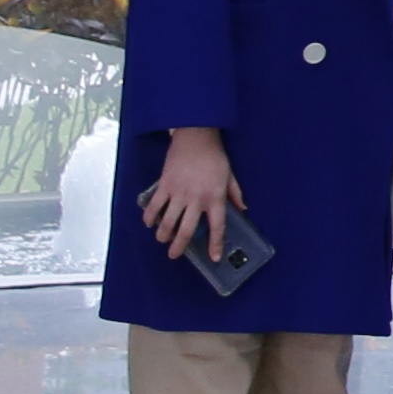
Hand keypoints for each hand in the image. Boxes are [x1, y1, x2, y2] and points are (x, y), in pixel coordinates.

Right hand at [140, 125, 241, 260]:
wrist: (196, 137)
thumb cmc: (215, 156)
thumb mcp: (230, 176)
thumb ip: (235, 194)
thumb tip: (243, 209)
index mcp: (215, 198)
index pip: (217, 227)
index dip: (215, 244)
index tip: (213, 257)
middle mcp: (197, 199)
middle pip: (187, 230)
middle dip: (179, 246)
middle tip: (174, 255)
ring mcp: (179, 193)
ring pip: (168, 222)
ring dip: (163, 235)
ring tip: (162, 240)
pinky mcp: (165, 186)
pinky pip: (155, 206)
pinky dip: (150, 217)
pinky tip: (149, 223)